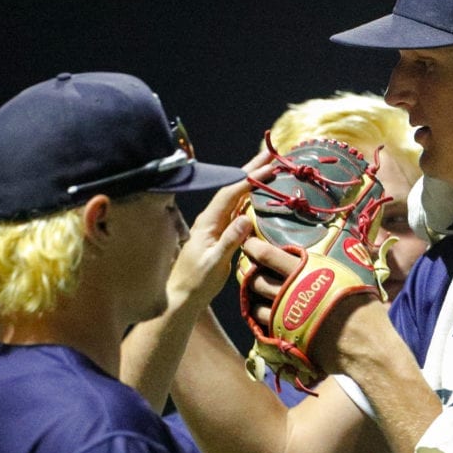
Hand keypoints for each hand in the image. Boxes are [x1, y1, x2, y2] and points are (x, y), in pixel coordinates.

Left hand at [164, 152, 270, 313]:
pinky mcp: (221, 233)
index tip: (267, 168)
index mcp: (208, 222)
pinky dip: (249, 198)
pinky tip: (258, 194)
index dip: (249, 179)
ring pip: (235, 197)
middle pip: (232, 188)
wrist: (183, 297)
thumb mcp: (214, 263)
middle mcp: (211, 219)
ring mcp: (216, 225)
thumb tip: (245, 218)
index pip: (230, 194)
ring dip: (251, 181)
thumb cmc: (196, 282)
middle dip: (250, 170)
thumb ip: (230, 241)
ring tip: (267, 168)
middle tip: (269, 155)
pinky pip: (237, 209)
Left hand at [238, 237, 393, 377]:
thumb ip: (335, 261)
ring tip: (251, 287)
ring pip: (255, 302)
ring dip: (249, 294)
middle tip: (245, 265)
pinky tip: (260, 310)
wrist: (366, 345)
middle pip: (256, 278)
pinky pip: (261, 324)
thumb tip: (337, 243)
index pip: (270, 256)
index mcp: (307, 273)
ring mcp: (285, 317)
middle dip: (247, 270)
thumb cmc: (364, 309)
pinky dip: (257, 314)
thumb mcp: (352, 276)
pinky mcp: (284, 336)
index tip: (248, 244)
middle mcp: (291, 293)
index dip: (254, 248)